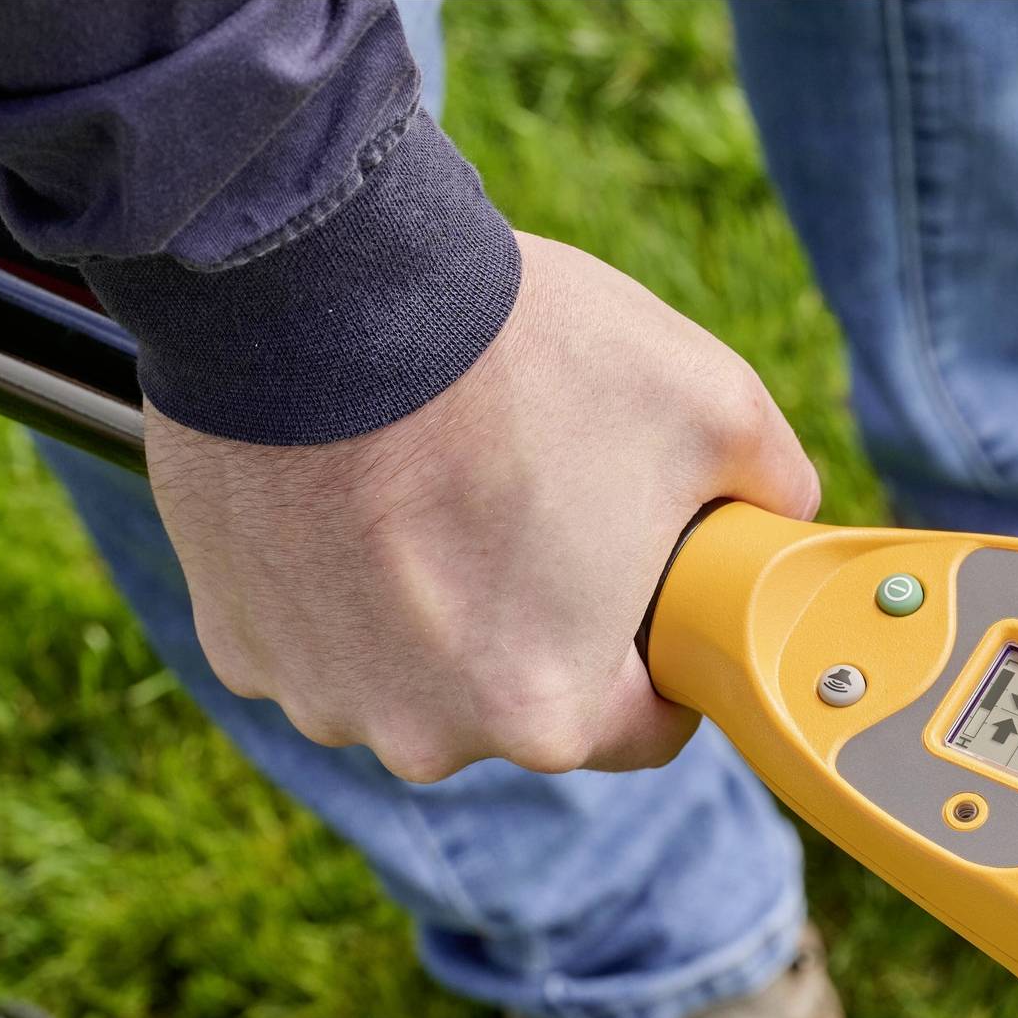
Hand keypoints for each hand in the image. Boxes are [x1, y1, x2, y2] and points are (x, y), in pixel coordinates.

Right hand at [141, 231, 820, 781]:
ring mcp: (318, 691)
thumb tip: (781, 513)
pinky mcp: (235, 637)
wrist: (318, 282)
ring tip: (444, 487)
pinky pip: (321, 630)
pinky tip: (361, 491)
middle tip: (543, 506)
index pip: (644, 726)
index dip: (664, 656)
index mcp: (548, 713)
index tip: (655, 597)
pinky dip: (343, 580)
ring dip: (434, 606)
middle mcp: (424, 735)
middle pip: (522, 699)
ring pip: (414, 671)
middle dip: (545, 622)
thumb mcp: (715, 404)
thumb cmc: (521, 353)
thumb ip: (772, 488)